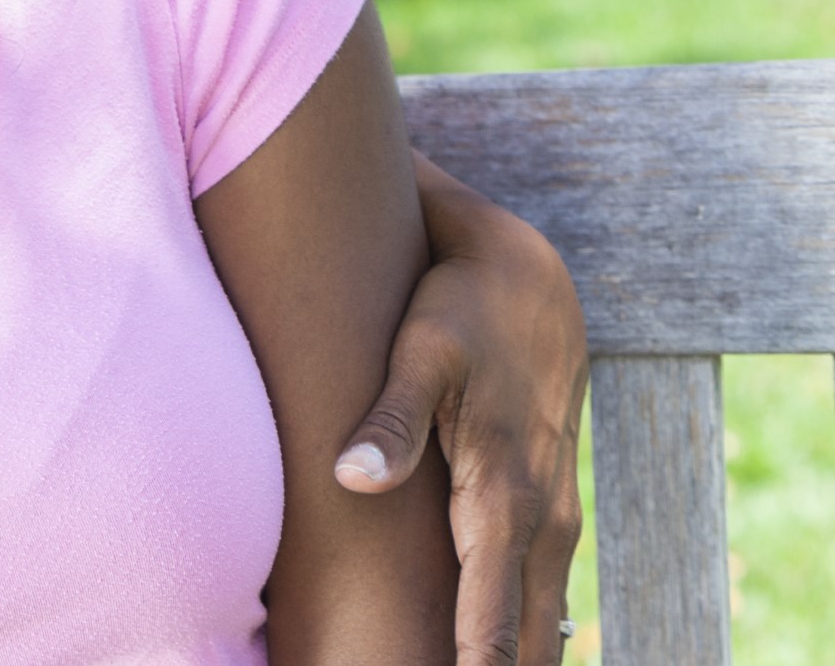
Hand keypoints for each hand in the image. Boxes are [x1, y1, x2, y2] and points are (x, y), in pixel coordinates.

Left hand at [335, 154, 587, 665]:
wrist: (527, 274)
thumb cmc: (461, 312)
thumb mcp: (423, 354)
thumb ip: (392, 420)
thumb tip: (352, 479)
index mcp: (505, 496)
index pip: (492, 612)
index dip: (473, 663)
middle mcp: (539, 518)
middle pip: (525, 634)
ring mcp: (549, 515)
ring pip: (538, 616)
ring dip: (511, 659)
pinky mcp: (541, 505)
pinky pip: (535, 588)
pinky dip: (522, 630)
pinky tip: (493, 658)